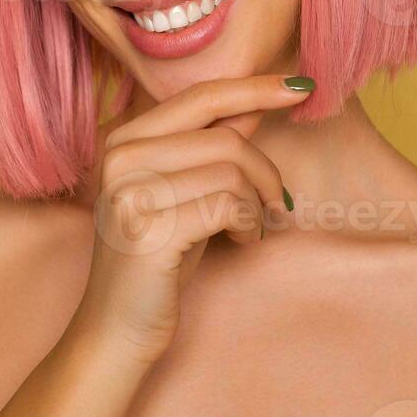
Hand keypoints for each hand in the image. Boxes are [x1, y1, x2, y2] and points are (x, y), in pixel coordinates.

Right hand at [70, 74, 311, 363]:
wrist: (115, 329)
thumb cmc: (158, 259)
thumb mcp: (184, 192)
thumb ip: (210, 144)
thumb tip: (256, 102)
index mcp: (123, 138)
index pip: (201, 96)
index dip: (255, 88)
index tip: (302, 86)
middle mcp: (120, 157)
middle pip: (226, 138)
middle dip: (266, 172)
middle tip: (275, 204)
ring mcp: (130, 192)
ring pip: (232, 172)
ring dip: (257, 205)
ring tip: (248, 230)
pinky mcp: (148, 229)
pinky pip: (228, 206)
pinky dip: (249, 225)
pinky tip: (238, 242)